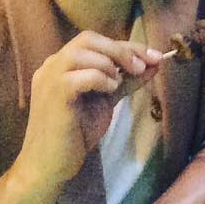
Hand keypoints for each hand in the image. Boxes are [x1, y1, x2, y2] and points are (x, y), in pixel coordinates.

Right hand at [14, 32, 161, 192]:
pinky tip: (109, 91)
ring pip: (82, 52)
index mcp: (63, 64)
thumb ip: (128, 80)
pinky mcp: (54, 95)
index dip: (129, 46)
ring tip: (118, 85)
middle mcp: (52, 65)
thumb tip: (155, 63)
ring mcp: (49, 78)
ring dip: (110, 63)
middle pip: (89, 39)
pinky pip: (79, 76)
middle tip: (143, 66)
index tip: (155, 56)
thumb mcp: (107, 99)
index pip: (97, 43)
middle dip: (122, 49)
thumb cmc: (77, 131)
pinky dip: (100, 79)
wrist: (51, 165)